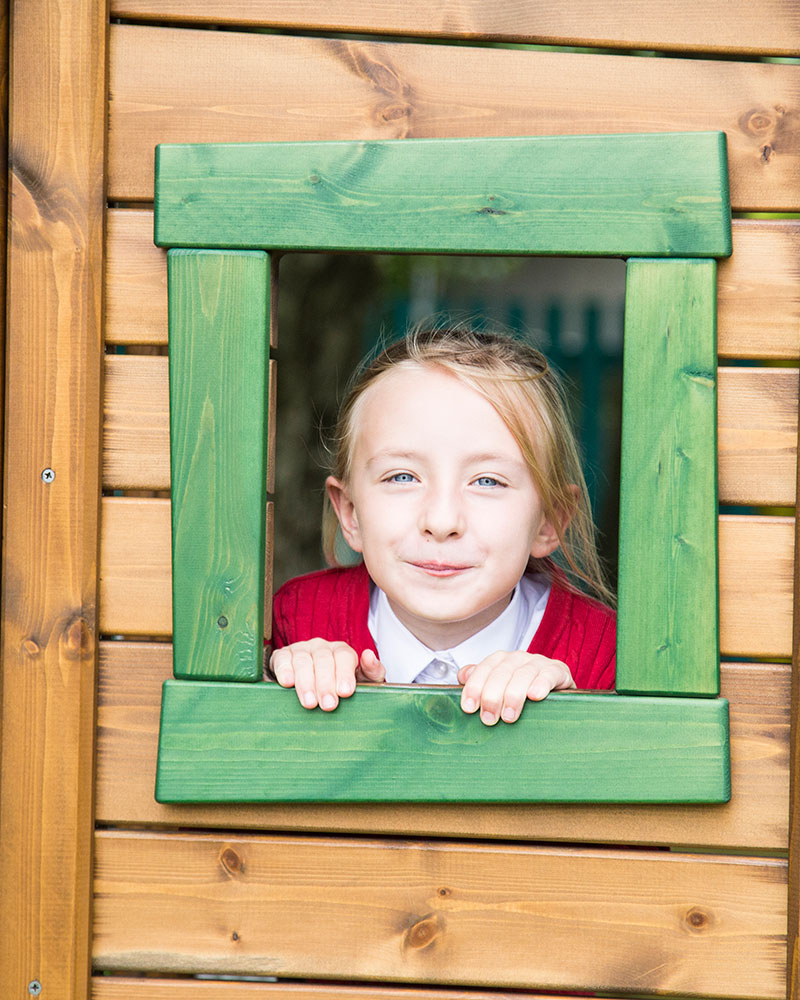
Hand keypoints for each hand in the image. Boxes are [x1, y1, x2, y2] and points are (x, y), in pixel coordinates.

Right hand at [269, 639, 384, 710]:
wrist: (314, 687)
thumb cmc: (340, 685)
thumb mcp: (362, 680)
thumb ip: (372, 671)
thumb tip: (369, 656)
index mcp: (342, 651)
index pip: (344, 656)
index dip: (344, 674)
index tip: (345, 692)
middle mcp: (321, 647)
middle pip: (323, 660)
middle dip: (325, 684)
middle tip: (328, 705)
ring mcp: (301, 650)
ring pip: (303, 661)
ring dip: (306, 682)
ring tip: (309, 703)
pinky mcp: (283, 656)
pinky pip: (282, 659)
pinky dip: (284, 670)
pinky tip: (287, 683)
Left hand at [458, 651, 574, 725]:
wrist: (556, 690)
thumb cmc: (522, 692)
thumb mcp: (499, 687)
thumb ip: (480, 680)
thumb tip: (462, 676)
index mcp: (500, 660)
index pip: (483, 670)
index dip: (474, 688)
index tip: (469, 707)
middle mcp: (517, 658)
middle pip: (501, 673)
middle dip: (492, 697)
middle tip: (488, 719)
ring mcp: (538, 663)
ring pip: (523, 675)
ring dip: (514, 696)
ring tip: (509, 717)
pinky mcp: (557, 671)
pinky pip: (548, 674)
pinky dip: (541, 684)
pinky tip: (535, 696)